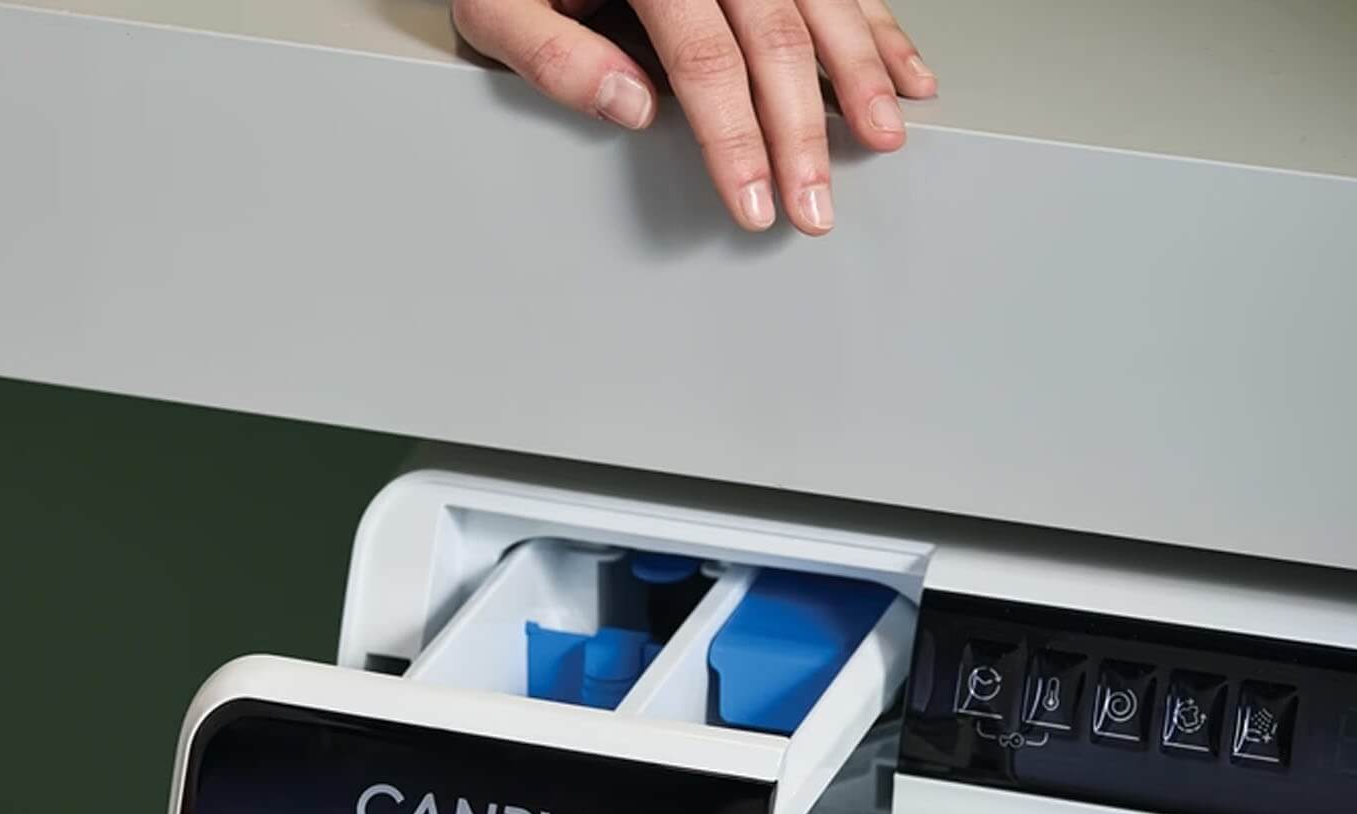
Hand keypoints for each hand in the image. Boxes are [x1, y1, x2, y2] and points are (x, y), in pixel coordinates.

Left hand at [452, 0, 935, 233]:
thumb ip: (554, 55)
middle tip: (816, 207)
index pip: (705, 61)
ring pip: (823, 2)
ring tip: (883, 140)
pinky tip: (904, 71)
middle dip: (804, 133)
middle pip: (777, 38)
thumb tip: (631, 106)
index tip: (755, 204)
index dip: (736, 141)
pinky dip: (876, 28)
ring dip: (862, 74)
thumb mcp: (495, 4)